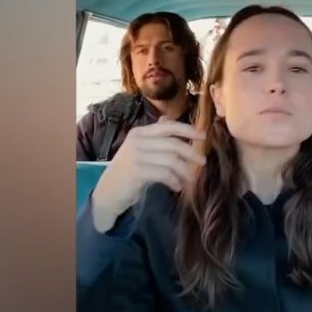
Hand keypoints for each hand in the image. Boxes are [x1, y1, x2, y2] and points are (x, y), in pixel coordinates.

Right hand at [90, 116, 204, 232]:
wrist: (108, 192)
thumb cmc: (127, 170)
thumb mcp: (138, 148)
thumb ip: (153, 135)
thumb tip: (168, 118)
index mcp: (139, 133)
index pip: (168, 127)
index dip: (188, 130)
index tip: (203, 136)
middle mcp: (137, 141)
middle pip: (173, 144)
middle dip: (191, 153)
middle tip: (203, 162)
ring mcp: (136, 156)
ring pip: (171, 160)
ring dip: (185, 171)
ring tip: (190, 179)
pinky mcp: (136, 173)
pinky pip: (164, 174)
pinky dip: (174, 181)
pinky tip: (177, 187)